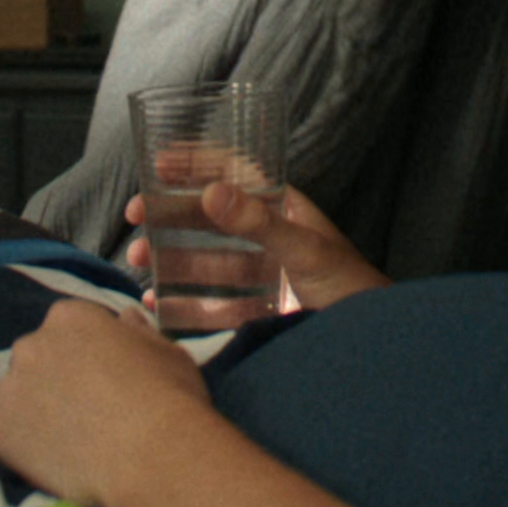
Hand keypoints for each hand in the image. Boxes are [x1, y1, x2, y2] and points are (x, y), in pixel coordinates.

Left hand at [0, 297, 218, 506]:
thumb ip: (137, 331)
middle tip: (89, 412)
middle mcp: (30, 345)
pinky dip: (27, 448)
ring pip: (20, 399)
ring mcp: (9, 390)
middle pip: (38, 360)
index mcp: (69, 316)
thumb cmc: (169, 397)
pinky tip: (61, 461)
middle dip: (57, 380)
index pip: (69, 329)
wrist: (153, 458)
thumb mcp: (165, 350)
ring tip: (76, 441)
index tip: (106, 378)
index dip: (89, 355)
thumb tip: (125, 319)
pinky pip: (9, 437)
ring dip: (39, 413)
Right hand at [125, 182, 390, 312]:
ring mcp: (260, 275)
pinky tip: (156, 304)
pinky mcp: (256, 311)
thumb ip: (258, 223)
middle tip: (134, 217)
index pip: (235, 173)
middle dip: (169, 214)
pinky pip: (213, 303)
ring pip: (204, 260)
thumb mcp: (305, 250)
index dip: (198, 163)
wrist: (372, 345)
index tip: (158, 161)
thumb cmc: (353, 287)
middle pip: (209, 218)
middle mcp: (267, 237)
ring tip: (137, 260)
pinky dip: (182, 303)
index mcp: (282, 209)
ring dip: (168, 257)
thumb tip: (210, 191)